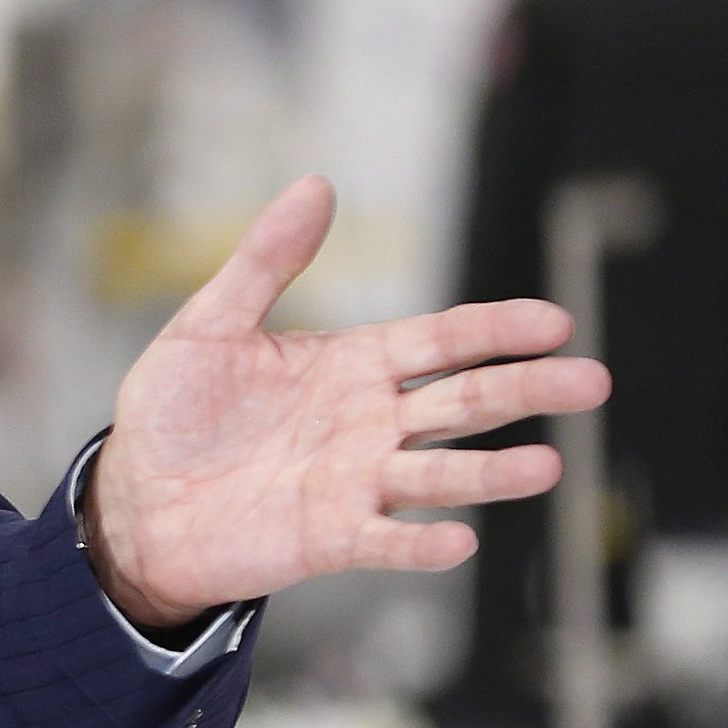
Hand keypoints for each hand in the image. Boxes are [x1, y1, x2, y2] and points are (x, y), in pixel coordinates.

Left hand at [88, 175, 611, 629]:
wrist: (136, 502)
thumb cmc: (174, 416)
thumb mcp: (208, 327)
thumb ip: (265, 262)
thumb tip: (316, 185)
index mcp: (353, 366)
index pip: (441, 341)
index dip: (495, 330)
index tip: (553, 321)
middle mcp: (371, 423)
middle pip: (464, 402)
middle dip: (527, 389)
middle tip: (591, 381)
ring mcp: (357, 482)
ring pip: (441, 473)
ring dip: (492, 473)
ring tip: (545, 467)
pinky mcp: (331, 538)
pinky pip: (386, 541)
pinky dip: (422, 542)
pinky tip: (458, 541)